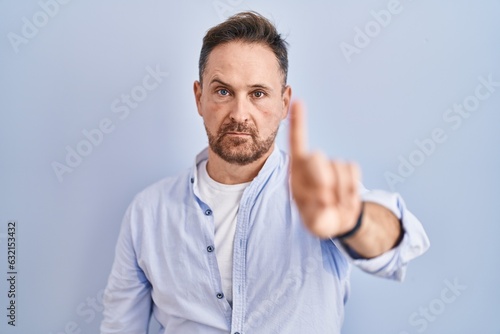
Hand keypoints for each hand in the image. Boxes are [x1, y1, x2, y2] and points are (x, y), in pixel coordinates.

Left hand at [289, 100, 361, 238]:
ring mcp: (330, 165)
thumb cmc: (317, 217)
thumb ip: (316, 207)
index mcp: (296, 171)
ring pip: (337, 167)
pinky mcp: (347, 168)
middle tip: (322, 199)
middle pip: (317, 158)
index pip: (296, 142)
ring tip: (333, 201)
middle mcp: (312, 163)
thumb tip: (325, 194)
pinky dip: (350, 188)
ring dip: (338, 189)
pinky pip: (352, 169)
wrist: (336, 219)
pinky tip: (344, 197)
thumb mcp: (313, 217)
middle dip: (320, 180)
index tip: (298, 101)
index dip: (298, 122)